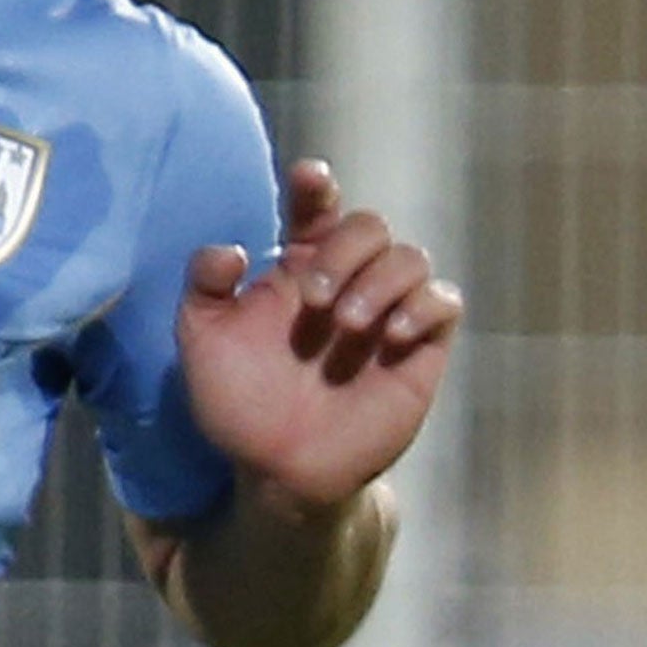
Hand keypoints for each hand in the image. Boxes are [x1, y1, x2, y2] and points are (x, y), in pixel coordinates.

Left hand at [176, 158, 462, 514]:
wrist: (276, 469)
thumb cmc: (236, 399)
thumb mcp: (201, 339)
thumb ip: (203, 286)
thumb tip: (230, 250)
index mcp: (295, 268)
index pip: (315, 209)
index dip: (317, 186)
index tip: (310, 177)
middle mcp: (346, 281)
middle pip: (369, 225)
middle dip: (345, 251)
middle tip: (315, 299)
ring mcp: (385, 314)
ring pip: (411, 257)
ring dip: (381, 281)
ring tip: (348, 326)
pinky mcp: (418, 351)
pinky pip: (445, 302)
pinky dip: (423, 306)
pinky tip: (389, 337)